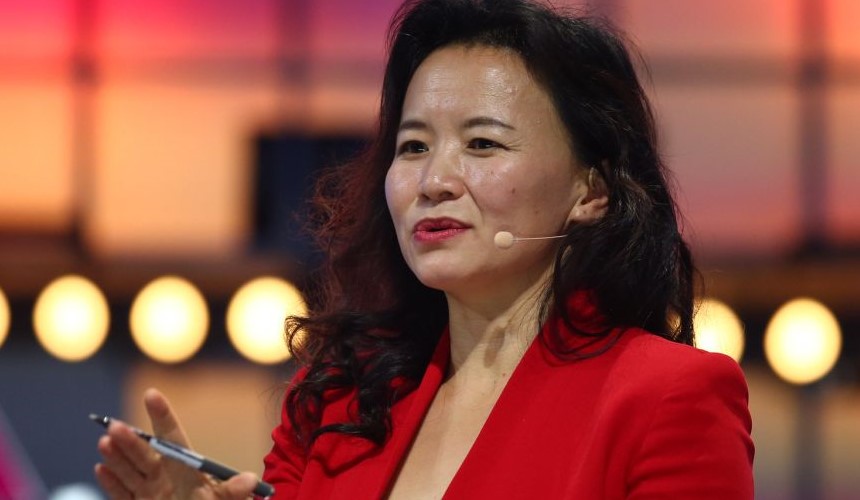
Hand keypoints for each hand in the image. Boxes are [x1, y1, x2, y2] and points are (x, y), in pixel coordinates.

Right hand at [94, 388, 258, 498]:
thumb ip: (232, 491)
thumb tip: (251, 480)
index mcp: (186, 468)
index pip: (172, 436)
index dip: (162, 415)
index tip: (152, 394)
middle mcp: (165, 475)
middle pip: (146, 454)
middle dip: (131, 440)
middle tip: (114, 425)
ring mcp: (150, 491)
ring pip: (130, 471)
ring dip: (117, 457)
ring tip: (105, 440)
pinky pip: (122, 494)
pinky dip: (111, 483)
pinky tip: (100, 468)